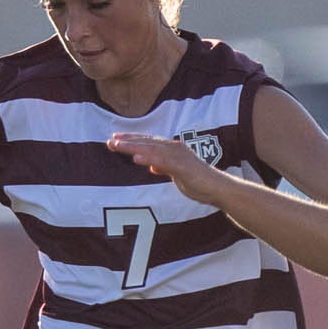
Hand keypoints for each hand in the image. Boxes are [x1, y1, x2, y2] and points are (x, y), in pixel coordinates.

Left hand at [107, 133, 222, 202]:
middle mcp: (174, 148)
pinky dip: (149, 158)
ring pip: (151, 149)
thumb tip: (152, 166)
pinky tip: (136, 158)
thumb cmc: (199, 182)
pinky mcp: (182, 166)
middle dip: (127, 141)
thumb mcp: (177, 173)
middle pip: (147, 142)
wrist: (217, 188)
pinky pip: (162, 161)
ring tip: (117, 146)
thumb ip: (164, 168)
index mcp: (171, 150)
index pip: (148, 142)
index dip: (131, 140)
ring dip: (133, 146)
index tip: (115, 139)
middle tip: (110, 140)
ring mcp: (178, 156)